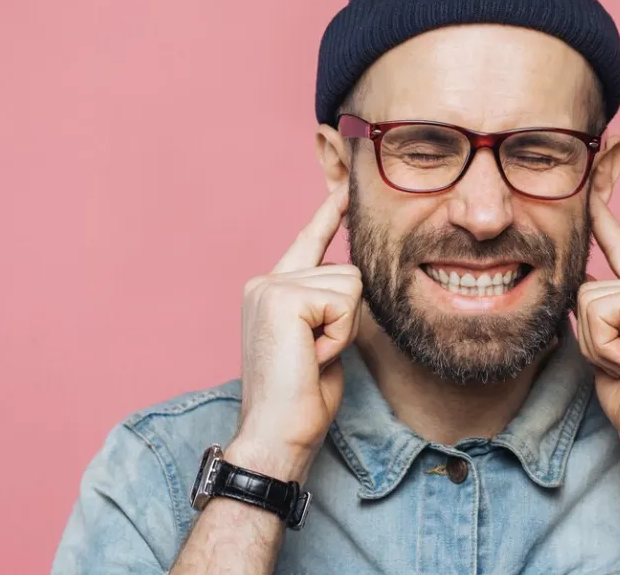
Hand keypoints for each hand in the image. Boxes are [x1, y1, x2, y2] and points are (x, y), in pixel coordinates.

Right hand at [231, 185, 362, 477]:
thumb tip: (353, 283)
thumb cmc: (301, 399)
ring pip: (350, 285)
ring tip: (312, 357)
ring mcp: (270, 285)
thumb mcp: (320, 342)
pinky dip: (338, 336)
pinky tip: (311, 356)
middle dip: (346, 320)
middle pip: (347, 272)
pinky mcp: (282, 296)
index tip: (344, 187)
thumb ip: (328, 308)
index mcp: (270, 290)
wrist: (275, 432)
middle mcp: (265, 280)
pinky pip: (344, 301)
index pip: (308, 241)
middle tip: (315, 356)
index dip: (329, 215)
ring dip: (343, 330)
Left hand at [576, 193, 619, 452]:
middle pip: (587, 284)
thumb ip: (597, 312)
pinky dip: (604, 346)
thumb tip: (574, 289)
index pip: (619, 240)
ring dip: (596, 342)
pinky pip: (597, 311)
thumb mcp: (607, 347)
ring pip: (588, 298)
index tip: (605, 153)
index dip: (603, 202)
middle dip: (590, 334)